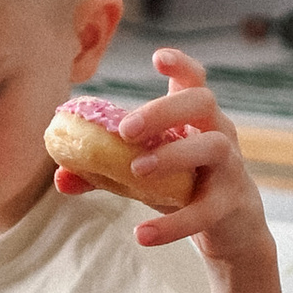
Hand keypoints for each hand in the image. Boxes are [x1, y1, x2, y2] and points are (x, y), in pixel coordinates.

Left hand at [56, 50, 271, 271]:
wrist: (230, 230)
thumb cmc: (184, 187)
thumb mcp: (145, 175)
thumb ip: (104, 171)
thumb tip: (60, 176)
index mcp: (195, 118)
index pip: (194, 79)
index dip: (180, 64)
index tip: (157, 58)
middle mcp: (218, 132)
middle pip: (202, 102)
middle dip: (163, 110)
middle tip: (125, 130)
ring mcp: (231, 166)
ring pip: (214, 147)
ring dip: (173, 155)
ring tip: (137, 171)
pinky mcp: (231, 203)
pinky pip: (205, 210)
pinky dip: (173, 223)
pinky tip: (143, 235)